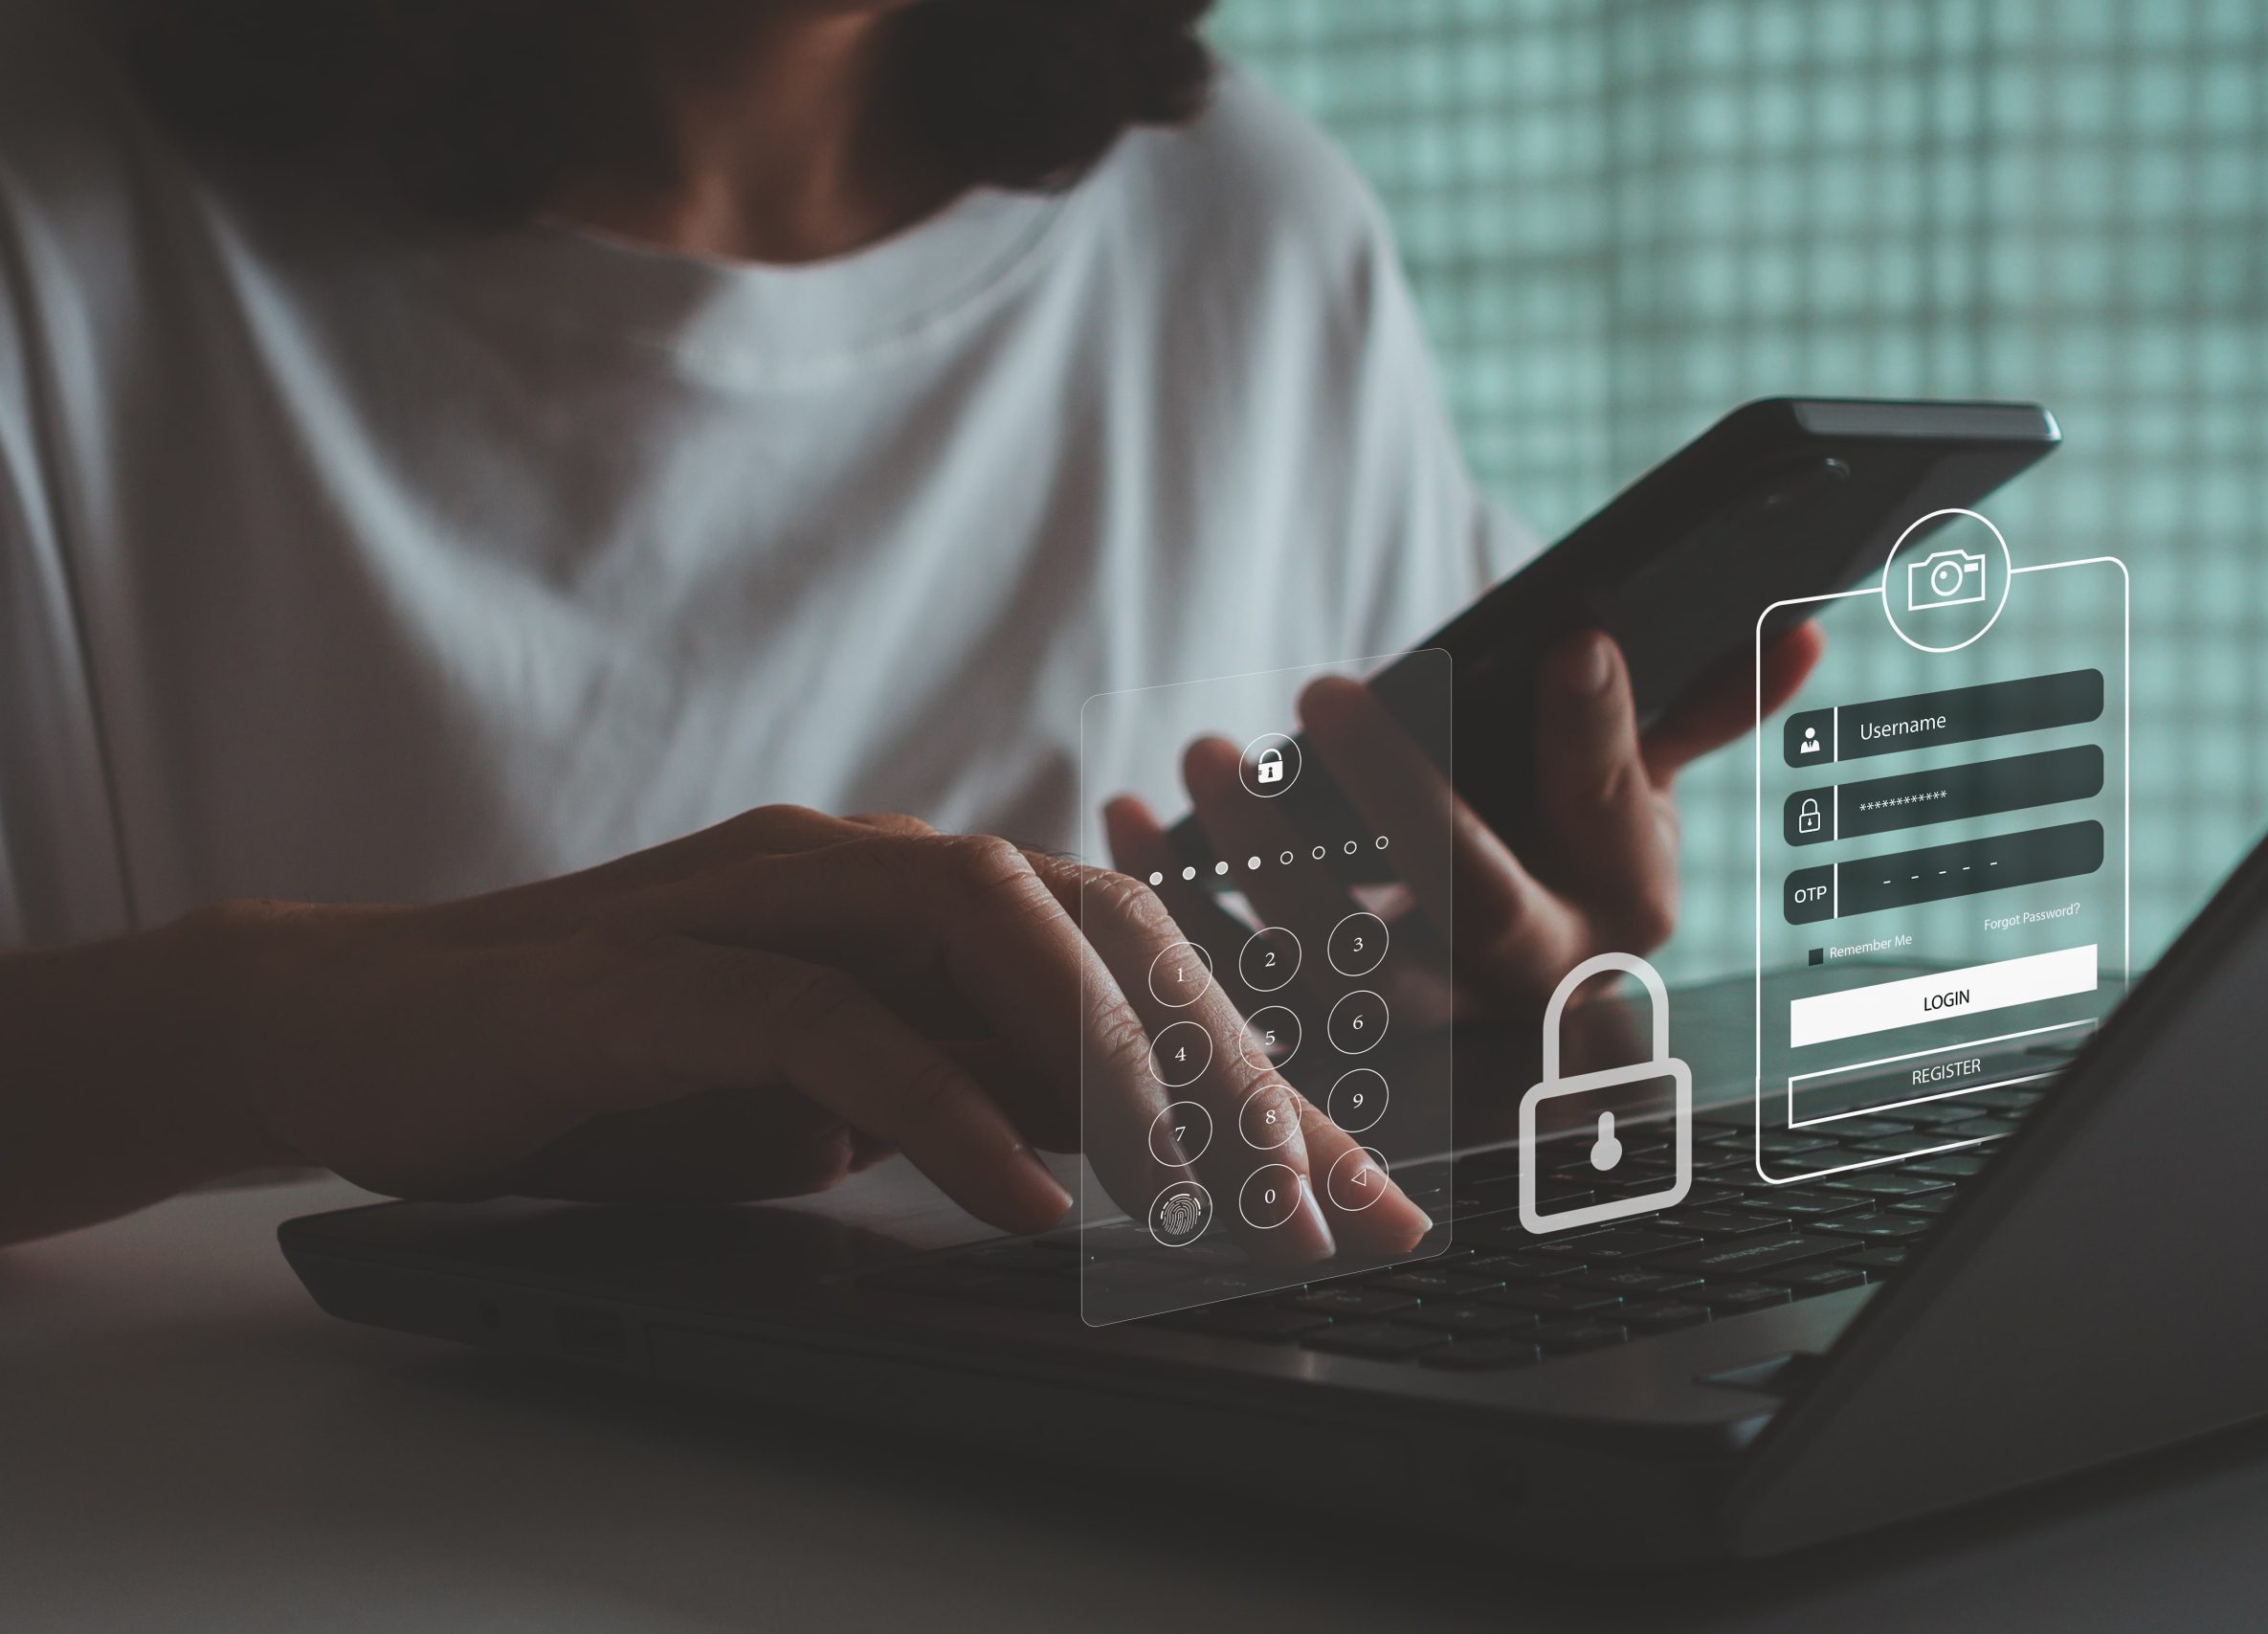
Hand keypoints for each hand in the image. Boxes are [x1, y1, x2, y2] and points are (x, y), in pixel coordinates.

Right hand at [0, 808, 1429, 1258]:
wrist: (365, 1032)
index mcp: (920, 901)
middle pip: (1111, 934)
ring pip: (1001, 938)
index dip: (1268, 1076)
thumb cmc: (605, 1071)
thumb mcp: (823, 1100)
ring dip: (1123, 1072)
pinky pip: (839, 1024)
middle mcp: (868, 870)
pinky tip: (1028, 1203)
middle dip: (1242, 1076)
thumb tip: (1108, 1157)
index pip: (1137, 964)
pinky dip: (946, 1111)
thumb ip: (956, 1091)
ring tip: (1208, 1205)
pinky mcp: (667, 969)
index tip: (1370, 1200)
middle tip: (1333, 1214)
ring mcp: (769, 901)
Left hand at [1106, 625, 1821, 1018]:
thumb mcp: (1640, 785)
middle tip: (1329, 687)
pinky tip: (1119, 817)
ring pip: (1339, 959)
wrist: (1500, 976)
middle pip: (1466, 907)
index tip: (1569, 640)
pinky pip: (1236, 979)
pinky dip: (1174, 903)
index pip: (1610, 827)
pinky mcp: (1319, 1036)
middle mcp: (1524, 988)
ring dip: (1260, 857)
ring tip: (1207, 754)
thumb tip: (1793, 630)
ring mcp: (1417, 1026)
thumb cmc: (1564, 847)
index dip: (1594, 742)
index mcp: (1617, 914)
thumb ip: (1700, 708)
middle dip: (1397, 800)